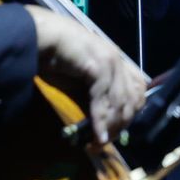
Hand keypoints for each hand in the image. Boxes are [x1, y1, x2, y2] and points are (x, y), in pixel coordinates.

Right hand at [26, 6, 146, 144]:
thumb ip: (95, 92)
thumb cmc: (55, 54)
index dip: (132, 112)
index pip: (139, 89)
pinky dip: (100, 121)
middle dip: (122, 125)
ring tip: (100, 143)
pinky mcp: (98, 66)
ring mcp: (110, 62)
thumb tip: (101, 120)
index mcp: (117, 59)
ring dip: (111, 127)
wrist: (41, 35)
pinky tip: (96, 135)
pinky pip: (103, 100)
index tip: (117, 130)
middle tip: (106, 141)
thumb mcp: (81, 75)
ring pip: (120, 103)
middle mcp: (118, 60)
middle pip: (133, 99)